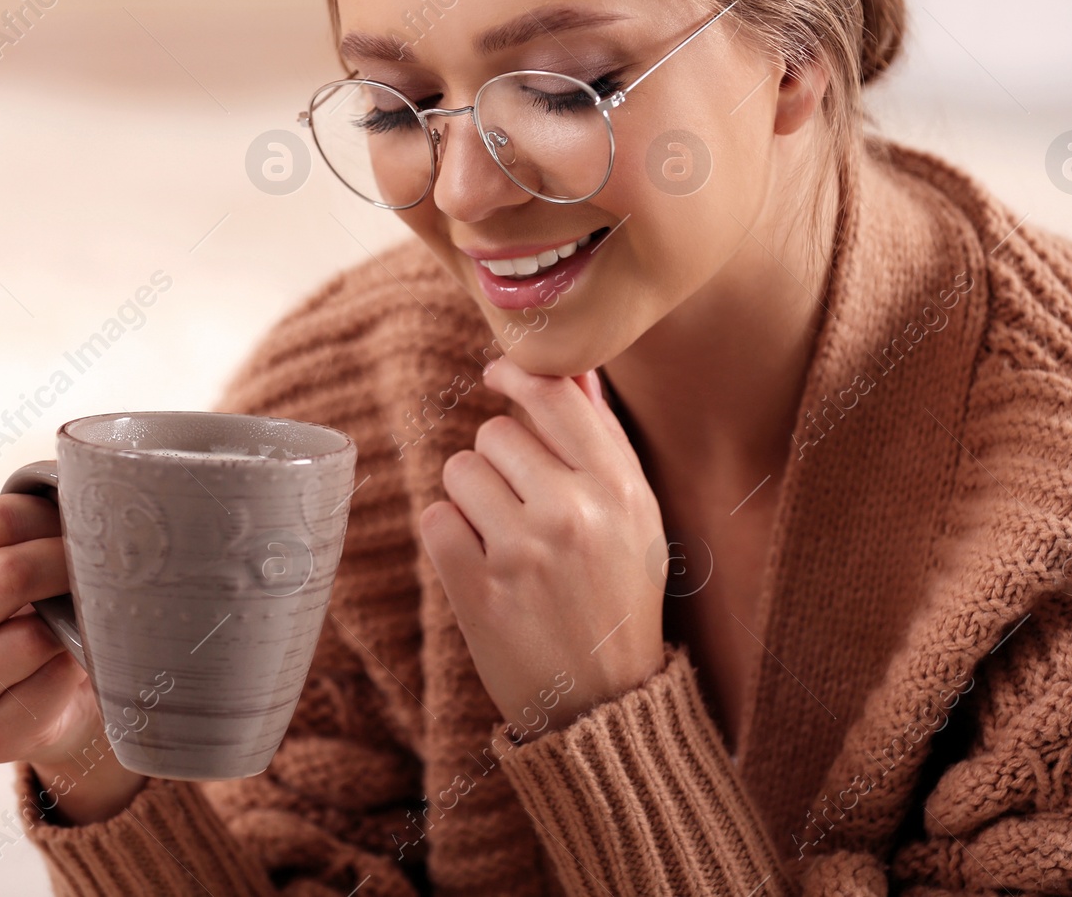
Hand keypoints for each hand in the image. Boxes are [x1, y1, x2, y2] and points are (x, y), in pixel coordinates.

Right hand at [0, 495, 146, 823]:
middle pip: (4, 575)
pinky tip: (79, 667)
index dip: (53, 516)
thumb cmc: (47, 618)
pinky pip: (43, 692)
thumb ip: (39, 527)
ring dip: (74, 626)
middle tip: (112, 566)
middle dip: (70, 564)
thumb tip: (99, 481)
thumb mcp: (29, 567)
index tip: (91, 525)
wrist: (58, 708)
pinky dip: (73, 674)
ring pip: (24, 639)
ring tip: (94, 618)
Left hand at [419, 355, 666, 741]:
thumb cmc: (619, 595)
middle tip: (523, 506)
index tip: (500, 376)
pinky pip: (434, 519)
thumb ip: (604, 442)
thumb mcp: (636, 517)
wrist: (603, 701)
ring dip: (471, 498)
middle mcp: (572, 513)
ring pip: (459, 471)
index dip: (517, 374)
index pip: (554, 395)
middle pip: (495, 432)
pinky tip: (480, 564)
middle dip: (500, 459)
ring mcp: (522, 553)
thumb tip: (575, 370)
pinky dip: (449, 536)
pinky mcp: (478, 590)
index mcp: (620, 488)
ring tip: (505, 539)